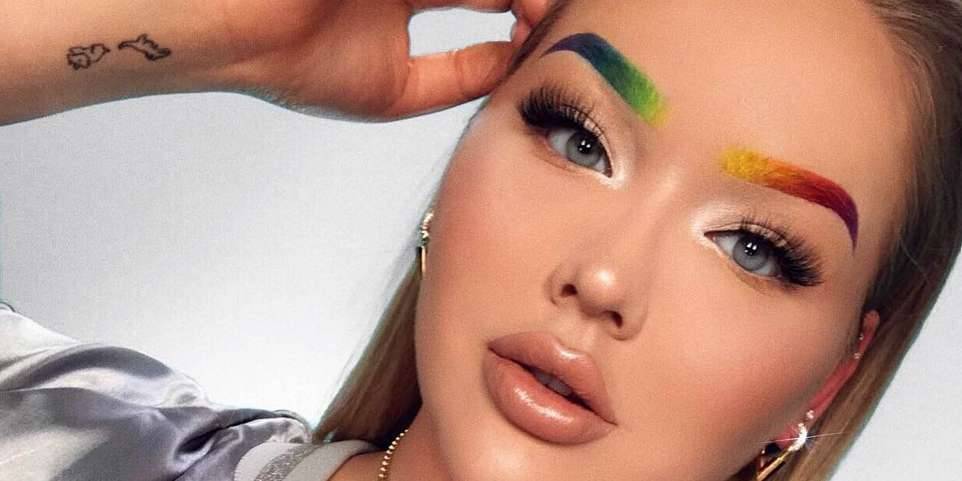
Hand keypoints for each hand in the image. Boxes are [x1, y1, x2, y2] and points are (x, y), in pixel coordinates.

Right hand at [209, 0, 550, 120]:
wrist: (234, 31)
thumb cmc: (295, 65)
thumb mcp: (397, 88)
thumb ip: (457, 75)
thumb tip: (513, 61)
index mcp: (398, 5)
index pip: (478, 0)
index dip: (521, 16)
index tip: (542, 27)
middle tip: (548, 10)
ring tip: (531, 6)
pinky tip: (504, 3)